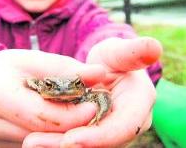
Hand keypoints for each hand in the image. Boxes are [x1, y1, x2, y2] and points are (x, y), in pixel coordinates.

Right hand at [0, 49, 105, 146]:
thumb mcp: (35, 59)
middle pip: (42, 135)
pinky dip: (50, 138)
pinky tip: (60, 125)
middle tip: (95, 113)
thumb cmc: (8, 68)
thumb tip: (101, 73)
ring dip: (64, 134)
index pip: (40, 115)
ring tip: (79, 116)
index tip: (95, 106)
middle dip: (73, 127)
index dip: (71, 115)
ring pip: (39, 145)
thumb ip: (67, 69)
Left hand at [23, 37, 161, 146]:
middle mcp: (131, 124)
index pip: (123, 127)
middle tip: (37, 143)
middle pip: (103, 144)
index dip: (99, 136)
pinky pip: (79, 143)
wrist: (105, 70)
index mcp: (140, 103)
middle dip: (72, 146)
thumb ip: (134, 52)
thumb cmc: (113, 58)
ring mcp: (113, 133)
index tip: (70, 140)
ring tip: (31, 143)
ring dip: (58, 146)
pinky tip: (35, 140)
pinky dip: (55, 142)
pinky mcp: (97, 137)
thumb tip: (155, 47)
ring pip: (89, 147)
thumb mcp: (119, 52)